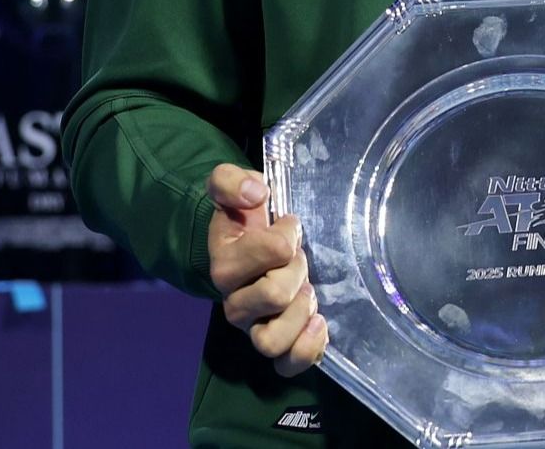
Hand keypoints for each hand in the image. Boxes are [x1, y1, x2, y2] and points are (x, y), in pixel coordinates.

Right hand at [206, 163, 326, 377]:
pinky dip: (307, 349)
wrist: (242, 246)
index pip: (272, 251)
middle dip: (297, 270)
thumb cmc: (244, 218)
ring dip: (300, 312)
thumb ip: (232, 182)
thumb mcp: (233, 187)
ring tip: (307, 291)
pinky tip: (319, 323)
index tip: (287, 226)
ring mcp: (253, 326)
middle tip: (297, 259)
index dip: (288, 234)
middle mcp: (234, 302)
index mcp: (225, 263)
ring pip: (272, 340)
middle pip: (275, 295)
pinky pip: (286, 364)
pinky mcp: (274, 344)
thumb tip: (255, 193)